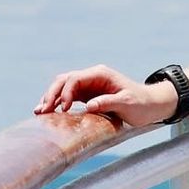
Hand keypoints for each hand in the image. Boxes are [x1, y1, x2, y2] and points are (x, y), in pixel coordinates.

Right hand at [34, 66, 177, 126]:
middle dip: (52, 93)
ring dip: (50, 98)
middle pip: (65, 80)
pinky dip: (56, 103)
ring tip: (39, 112)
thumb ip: (108, 102)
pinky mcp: (87, 96)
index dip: (66, 92)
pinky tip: (47, 113)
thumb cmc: (140, 104)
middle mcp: (93, 77)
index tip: (64, 109)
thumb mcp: (127, 103)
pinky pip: (67, 96)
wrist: (149, 105)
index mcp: (101, 74)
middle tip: (42, 111)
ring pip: (63, 87)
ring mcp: (89, 86)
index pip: (76, 78)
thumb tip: (89, 105)